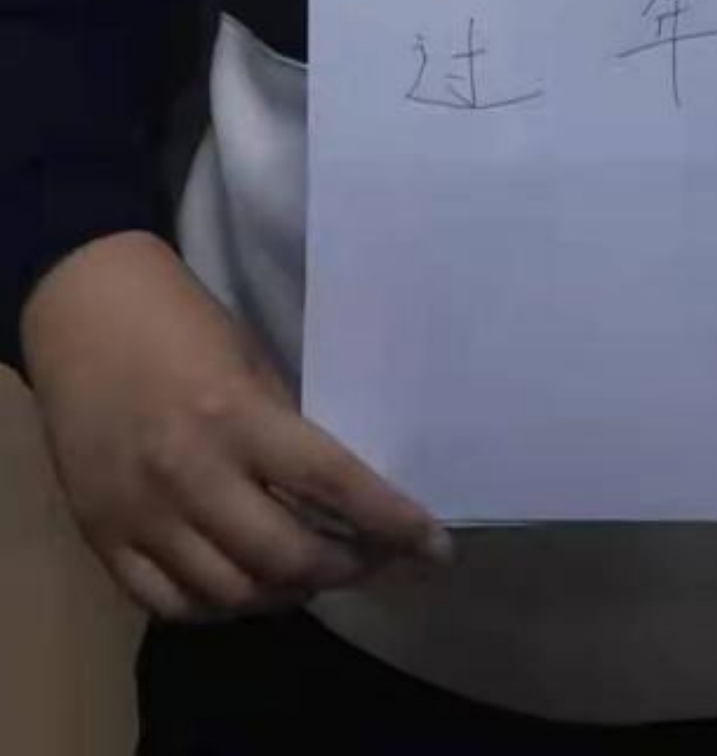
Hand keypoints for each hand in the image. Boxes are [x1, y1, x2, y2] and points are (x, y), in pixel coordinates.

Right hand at [21, 232, 450, 622]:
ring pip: (231, 594)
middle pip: (285, 558)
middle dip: (345, 569)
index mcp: (234, 415)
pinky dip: (218, 607)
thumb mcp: (247, 360)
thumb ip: (282, 430)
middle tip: (374, 560)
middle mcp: (190, 474)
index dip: (389, 521)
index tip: (434, 546)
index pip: (331, 483)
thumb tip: (336, 493)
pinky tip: (246, 587)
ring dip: (286, 594)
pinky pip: (171, 604)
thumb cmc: (178, 320)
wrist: (81, 309)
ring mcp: (142, 514)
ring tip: (313, 575)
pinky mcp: (103, 537)